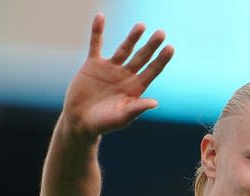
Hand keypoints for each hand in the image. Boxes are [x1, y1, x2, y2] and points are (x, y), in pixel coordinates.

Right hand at [61, 12, 173, 139]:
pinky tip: (100, 17)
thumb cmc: (102, 124)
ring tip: (141, 26)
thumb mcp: (120, 118)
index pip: (151, 71)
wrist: (79, 122)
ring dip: (132, 37)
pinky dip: (97, 31)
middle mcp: (125, 76)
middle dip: (151, 46)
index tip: (170, 48)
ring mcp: (110, 68)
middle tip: (161, 33)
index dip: (161, 60)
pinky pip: (96, 44)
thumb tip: (155, 103)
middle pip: (141, 57)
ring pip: (124, 49)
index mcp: (135, 88)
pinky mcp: (93, 65)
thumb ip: (136, 109)